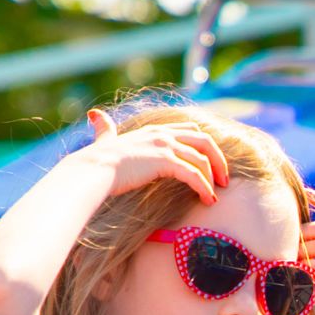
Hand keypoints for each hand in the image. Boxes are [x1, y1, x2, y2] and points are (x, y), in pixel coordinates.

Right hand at [76, 109, 228, 202]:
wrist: (92, 169)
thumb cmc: (96, 161)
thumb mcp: (105, 140)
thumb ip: (106, 129)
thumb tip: (94, 115)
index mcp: (154, 129)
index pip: (191, 130)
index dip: (206, 146)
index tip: (212, 165)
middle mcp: (162, 134)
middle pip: (205, 141)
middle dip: (218, 160)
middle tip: (223, 180)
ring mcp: (164, 145)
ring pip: (202, 159)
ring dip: (214, 178)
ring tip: (216, 195)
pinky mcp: (165, 161)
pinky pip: (194, 174)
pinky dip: (205, 188)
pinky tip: (208, 199)